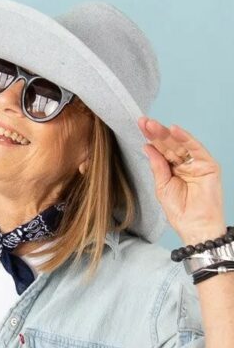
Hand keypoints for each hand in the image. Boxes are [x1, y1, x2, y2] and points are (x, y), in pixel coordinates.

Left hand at [139, 117, 225, 244]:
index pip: (160, 150)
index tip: (139, 127)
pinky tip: (174, 130)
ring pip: (180, 144)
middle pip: (169, 145)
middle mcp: (185, 164)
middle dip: (155, 133)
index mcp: (172, 169)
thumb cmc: (179, 211)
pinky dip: (186, 138)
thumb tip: (147, 147)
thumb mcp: (162, 186)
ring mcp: (197, 163)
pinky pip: (196, 149)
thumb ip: (157, 166)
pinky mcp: (208, 165)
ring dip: (166, 133)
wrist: (194, 225)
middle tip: (143, 122)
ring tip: (152, 125)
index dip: (150, 139)